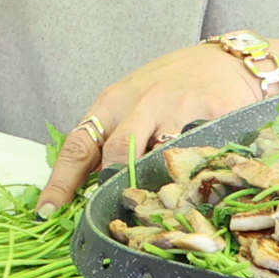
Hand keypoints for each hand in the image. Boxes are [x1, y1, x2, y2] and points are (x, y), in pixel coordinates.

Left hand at [38, 38, 278, 209]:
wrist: (231, 61)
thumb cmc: (175, 86)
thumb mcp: (135, 102)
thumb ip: (115, 136)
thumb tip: (88, 186)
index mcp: (112, 102)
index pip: (78, 145)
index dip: (62, 182)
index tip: (47, 212)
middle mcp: (139, 103)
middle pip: (116, 156)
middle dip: (113, 190)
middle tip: (117, 216)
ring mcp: (176, 108)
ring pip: (155, 158)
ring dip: (153, 187)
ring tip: (157, 209)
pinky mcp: (211, 114)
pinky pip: (197, 154)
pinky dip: (192, 177)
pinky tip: (195, 189)